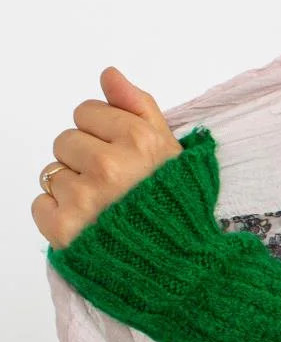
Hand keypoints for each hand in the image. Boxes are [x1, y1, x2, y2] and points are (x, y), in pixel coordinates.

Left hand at [33, 66, 182, 251]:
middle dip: (83, 159)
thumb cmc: (176, 207)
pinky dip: (57, 215)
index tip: (122, 155)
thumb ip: (139, 106)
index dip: (103, 133)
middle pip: (65, 140)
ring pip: (52, 172)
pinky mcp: (64, 228)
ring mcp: (84, 198)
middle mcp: (110, 166)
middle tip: (112, 186)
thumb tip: (108, 74)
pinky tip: (87, 224)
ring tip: (102, 209)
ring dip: (72, 189)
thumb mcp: (172, 150)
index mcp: (139, 141)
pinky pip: (40, 204)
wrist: (179, 267)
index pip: (87, 111)